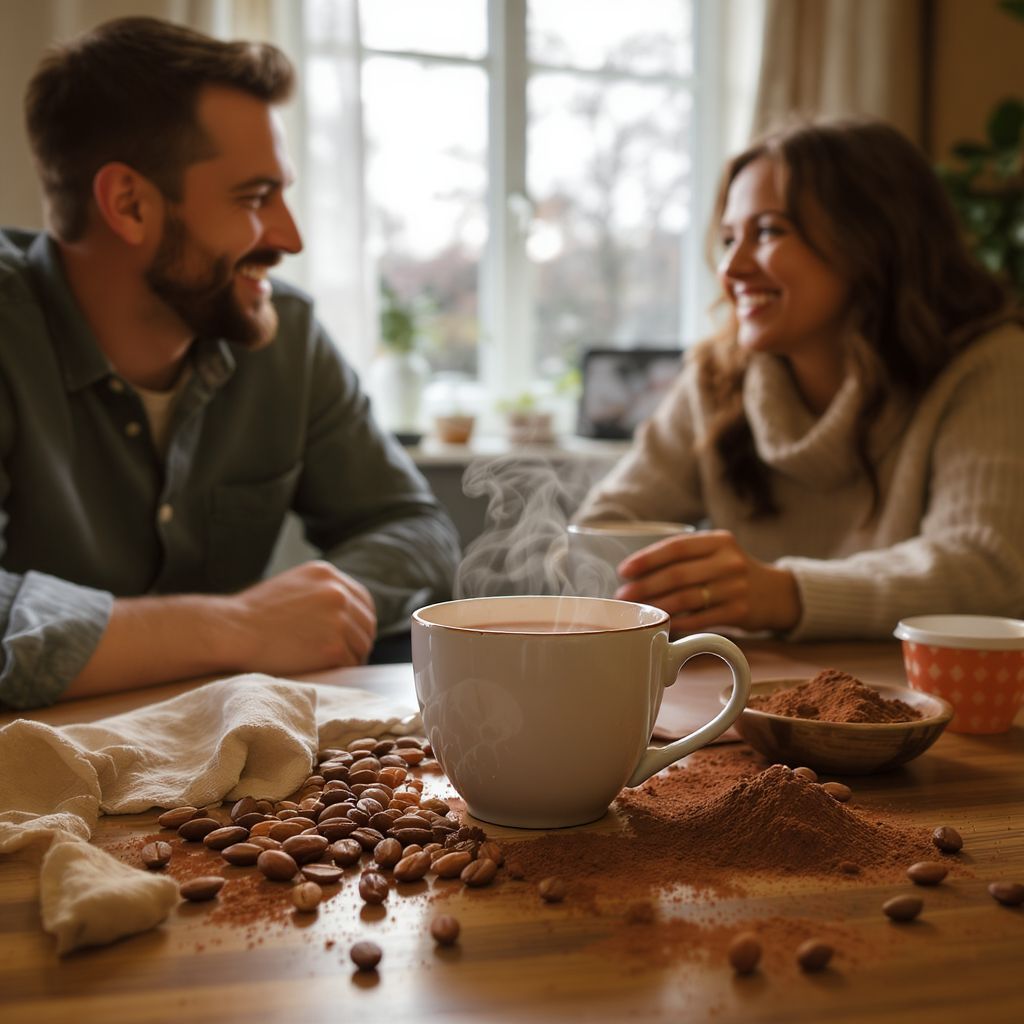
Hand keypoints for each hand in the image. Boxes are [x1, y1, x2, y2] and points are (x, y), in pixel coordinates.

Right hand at [227, 560, 377, 673]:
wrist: (232, 631)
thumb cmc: (254, 614)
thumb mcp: (292, 585)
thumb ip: (320, 592)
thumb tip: (344, 612)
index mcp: (327, 573)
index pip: (361, 599)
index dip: (360, 619)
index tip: (354, 633)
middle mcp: (337, 592)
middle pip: (366, 622)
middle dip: (359, 640)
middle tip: (348, 654)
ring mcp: (338, 619)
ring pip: (361, 644)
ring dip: (352, 656)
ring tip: (333, 664)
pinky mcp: (334, 646)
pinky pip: (351, 662)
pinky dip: (342, 669)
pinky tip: (327, 670)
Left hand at [613, 529, 800, 634]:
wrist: (775, 593)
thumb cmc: (731, 572)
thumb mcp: (716, 553)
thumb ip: (685, 557)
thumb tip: (636, 572)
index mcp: (718, 541)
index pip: (676, 547)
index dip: (646, 559)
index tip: (624, 570)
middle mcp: (729, 561)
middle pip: (677, 574)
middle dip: (645, 586)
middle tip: (623, 595)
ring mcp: (736, 587)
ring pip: (686, 598)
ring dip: (657, 606)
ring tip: (638, 610)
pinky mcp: (740, 612)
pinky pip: (701, 619)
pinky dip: (678, 623)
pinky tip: (663, 624)